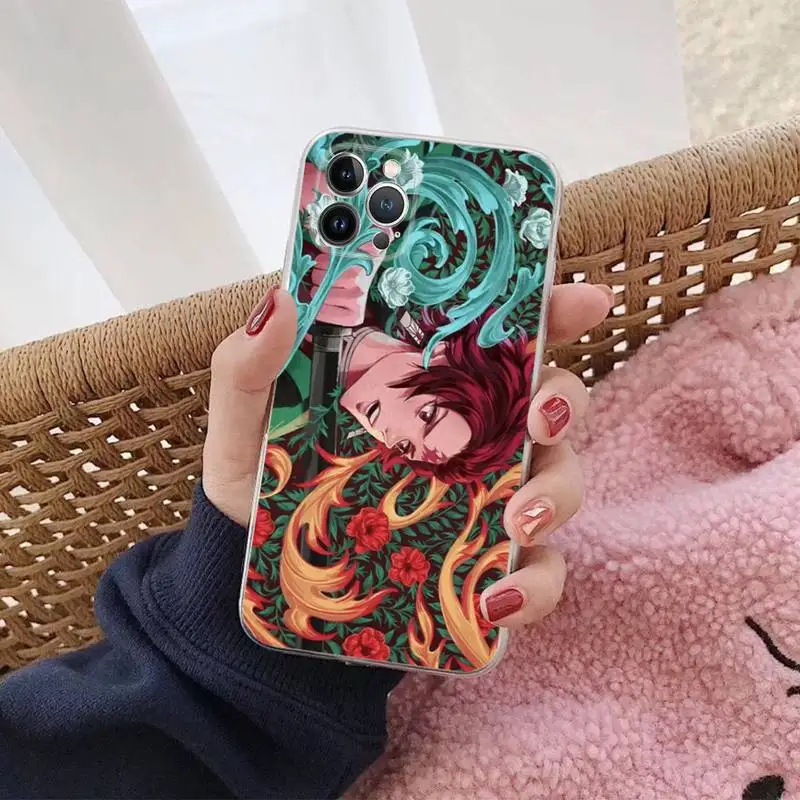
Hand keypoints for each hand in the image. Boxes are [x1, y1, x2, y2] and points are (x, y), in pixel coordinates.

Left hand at [203, 282, 612, 628]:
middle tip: (540, 417)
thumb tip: (279, 306)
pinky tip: (497, 599)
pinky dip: (532, 585)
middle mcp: (468, 432)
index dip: (549, 310)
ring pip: (557, 481)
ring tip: (518, 519)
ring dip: (556, 494)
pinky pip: (535, 572)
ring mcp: (483, 497)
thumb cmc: (261, 477)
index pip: (498, 335)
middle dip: (564, 401)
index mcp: (423, 380)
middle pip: (547, 401)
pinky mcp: (482, 563)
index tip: (583, 301)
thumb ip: (251, 364)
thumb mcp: (246, 418)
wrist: (252, 573)